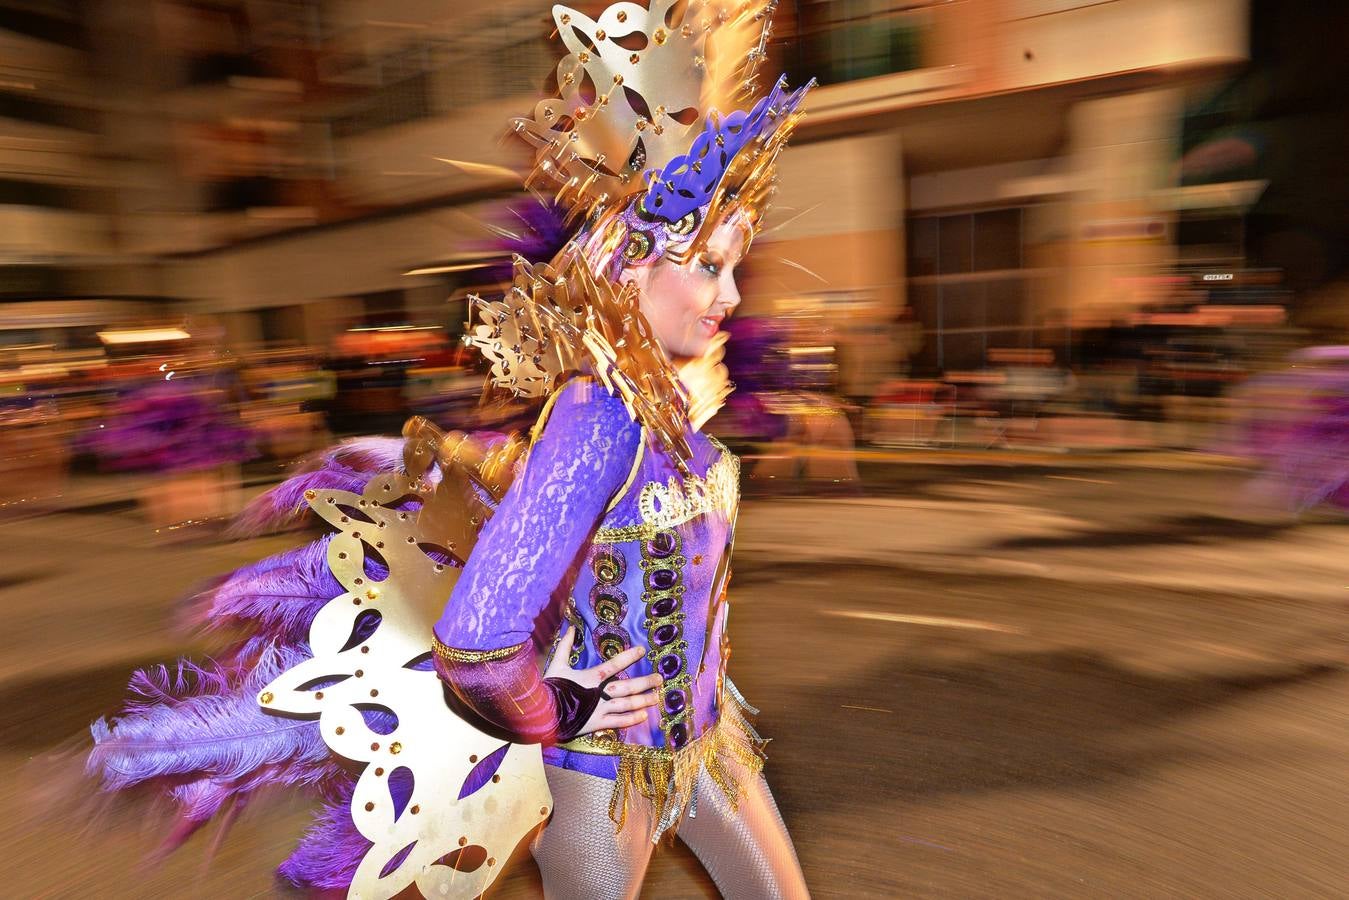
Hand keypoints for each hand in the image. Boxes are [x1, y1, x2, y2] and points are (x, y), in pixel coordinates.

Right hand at [545, 626, 661, 737]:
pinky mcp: (596, 723)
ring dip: (643, 700)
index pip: (614, 664)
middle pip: (627, 687)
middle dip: (645, 682)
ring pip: (626, 705)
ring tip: (657, 697)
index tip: (642, 650)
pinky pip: (617, 722)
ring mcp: (599, 709)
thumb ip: (566, 646)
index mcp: (591, 677)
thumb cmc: (550, 687)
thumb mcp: (557, 664)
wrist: (541, 713)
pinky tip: (644, 716)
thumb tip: (572, 627)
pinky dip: (631, 719)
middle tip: (659, 679)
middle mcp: (600, 693)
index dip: (629, 656)